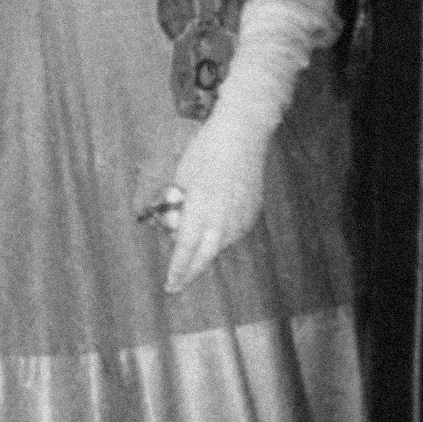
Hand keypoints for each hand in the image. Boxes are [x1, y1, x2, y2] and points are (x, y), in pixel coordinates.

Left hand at [156, 108, 272, 293]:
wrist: (242, 135)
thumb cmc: (203, 153)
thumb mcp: (181, 182)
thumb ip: (178, 211)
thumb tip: (175, 233)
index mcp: (201, 211)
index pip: (185, 250)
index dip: (178, 270)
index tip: (169, 285)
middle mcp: (224, 219)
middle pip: (204, 257)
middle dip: (189, 273)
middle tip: (175, 286)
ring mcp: (241, 217)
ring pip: (218, 245)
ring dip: (203, 249)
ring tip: (189, 240)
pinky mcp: (252, 213)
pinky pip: (232, 233)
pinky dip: (219, 235)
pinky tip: (212, 224)